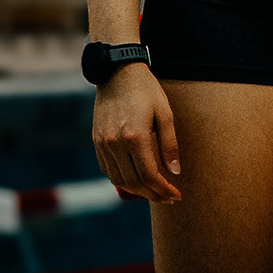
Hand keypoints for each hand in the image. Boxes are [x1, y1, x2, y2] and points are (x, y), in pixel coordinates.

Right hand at [93, 63, 180, 201]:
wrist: (117, 74)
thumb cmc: (147, 91)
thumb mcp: (165, 113)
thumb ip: (169, 145)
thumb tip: (175, 172)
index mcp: (135, 136)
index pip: (149, 175)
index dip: (163, 189)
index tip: (176, 195)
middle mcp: (115, 144)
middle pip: (133, 182)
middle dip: (152, 194)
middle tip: (168, 198)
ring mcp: (103, 144)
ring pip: (119, 180)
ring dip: (137, 191)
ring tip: (155, 192)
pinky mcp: (96, 142)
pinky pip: (108, 170)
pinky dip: (122, 180)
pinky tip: (136, 180)